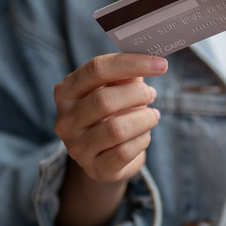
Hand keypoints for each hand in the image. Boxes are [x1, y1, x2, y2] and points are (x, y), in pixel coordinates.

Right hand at [53, 53, 167, 183]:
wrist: (105, 155)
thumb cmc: (113, 112)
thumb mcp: (116, 88)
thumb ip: (128, 72)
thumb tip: (153, 57)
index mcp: (66, 91)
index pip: (96, 69)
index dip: (131, 63)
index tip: (161, 64)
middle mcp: (64, 120)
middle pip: (104, 100)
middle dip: (137, 94)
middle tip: (152, 94)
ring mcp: (76, 147)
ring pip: (116, 129)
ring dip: (144, 119)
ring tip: (152, 115)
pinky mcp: (94, 169)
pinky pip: (124, 152)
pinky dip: (142, 140)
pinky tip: (145, 135)